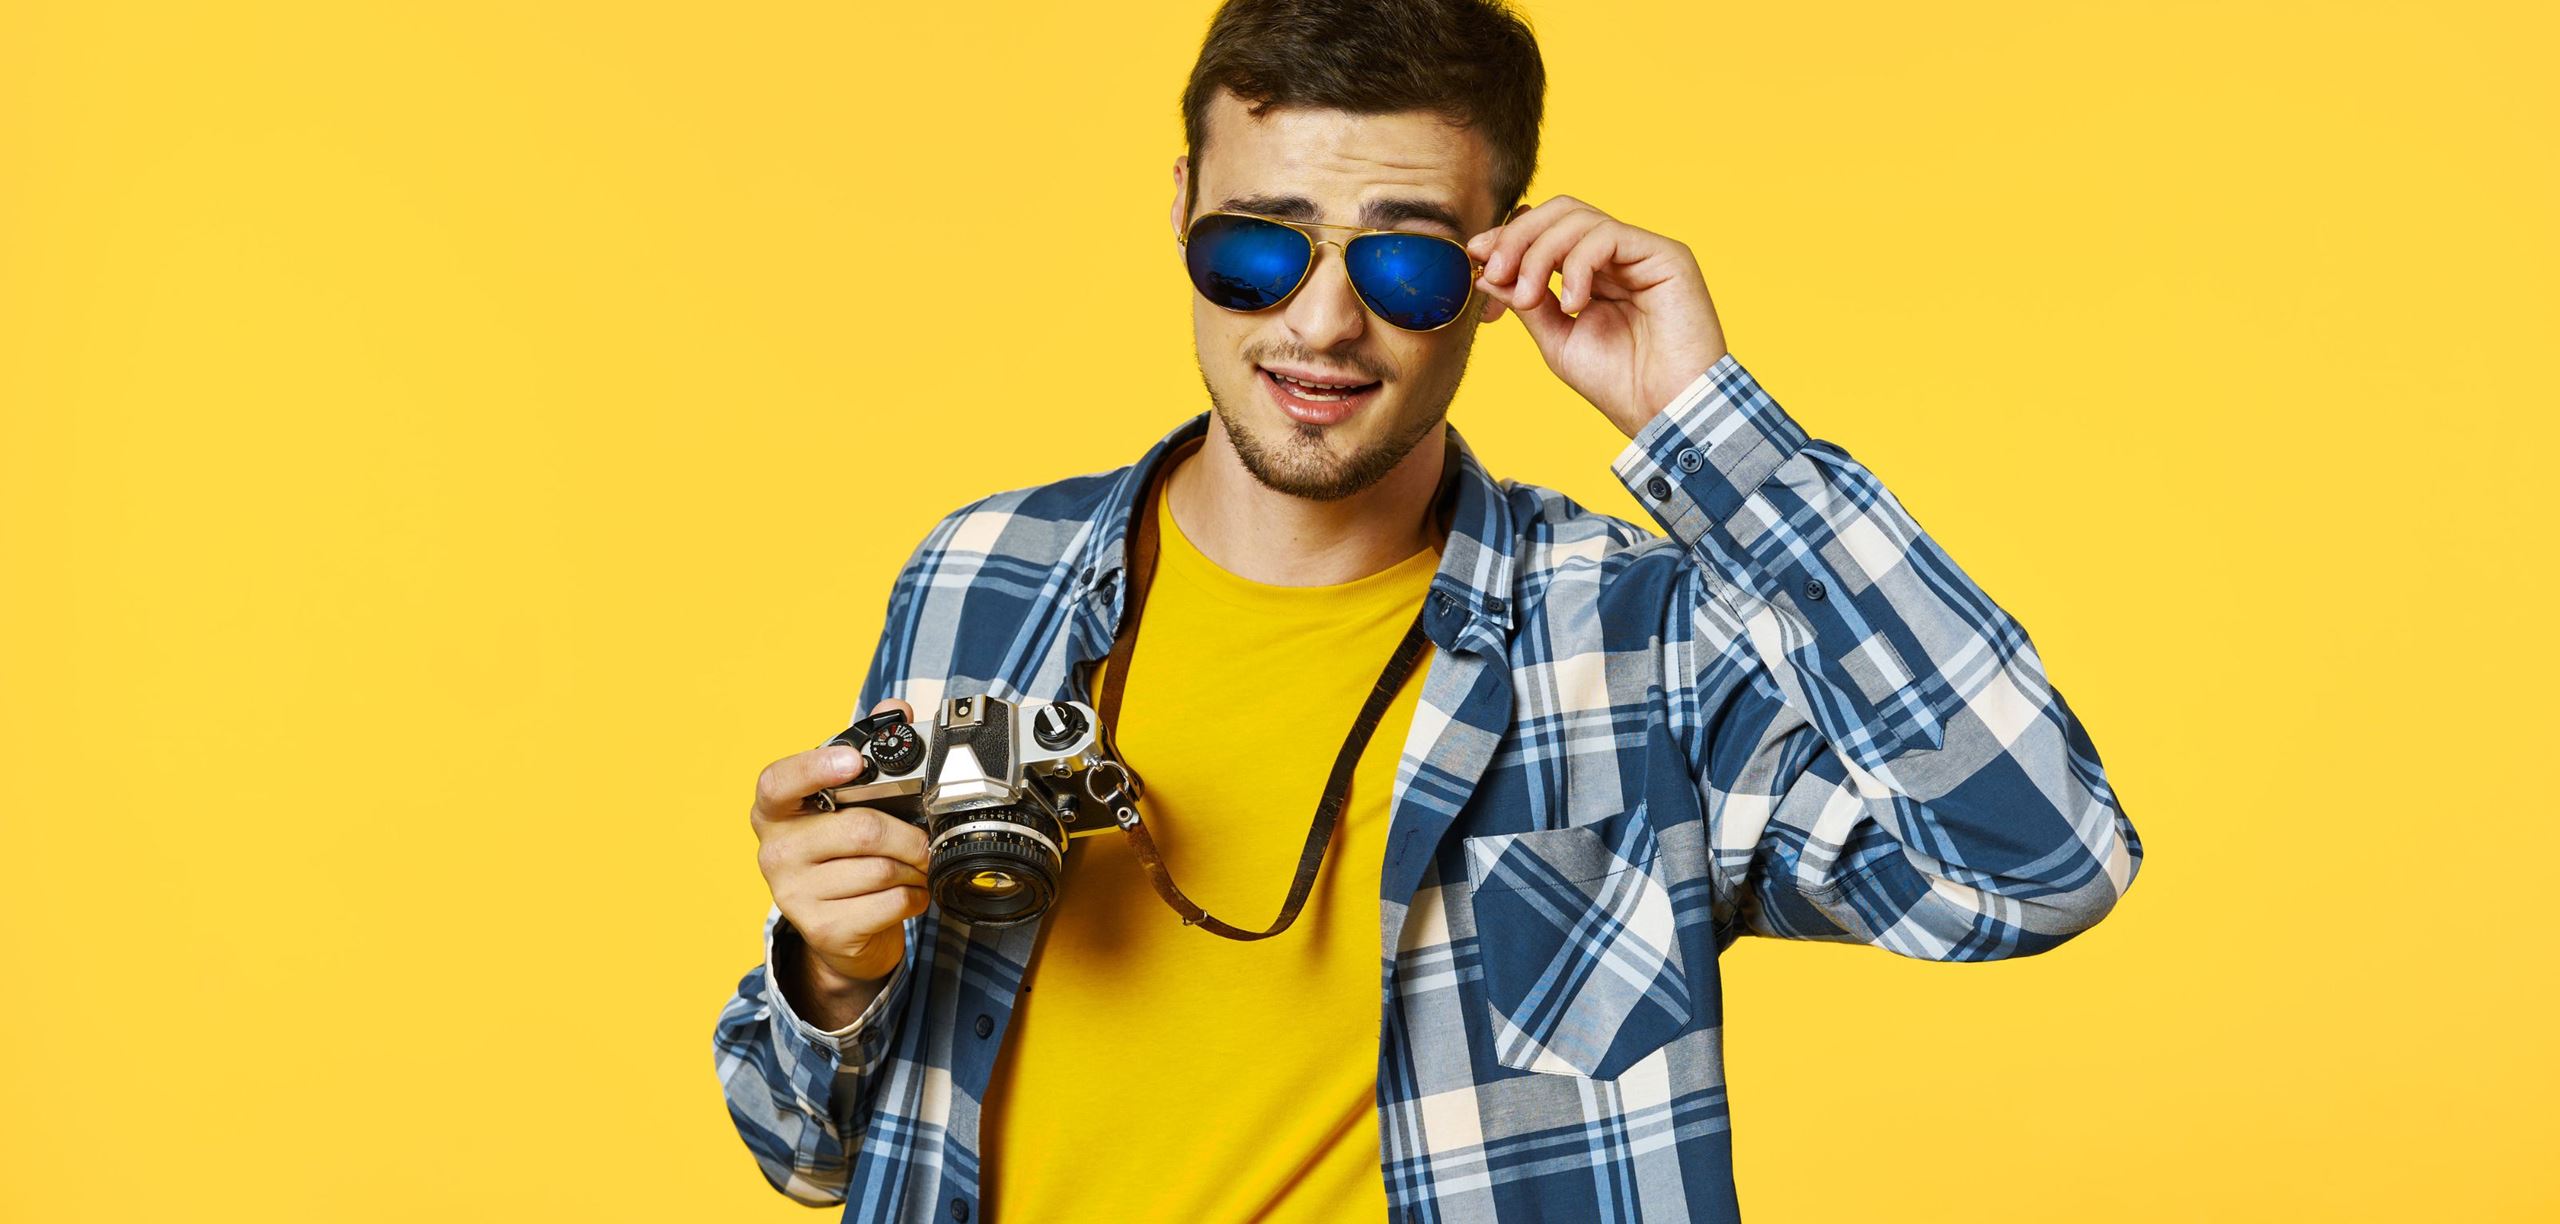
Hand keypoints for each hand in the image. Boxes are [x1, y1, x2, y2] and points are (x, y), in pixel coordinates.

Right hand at [750, 698, 929, 1020]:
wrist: (840, 931)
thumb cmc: (843, 854)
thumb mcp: (850, 802)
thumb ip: (869, 750)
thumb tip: (894, 710)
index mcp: (776, 810)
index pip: (779, 782)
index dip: (815, 768)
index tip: (853, 761)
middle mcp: (776, 851)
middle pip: (861, 829)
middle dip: (909, 834)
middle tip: (925, 838)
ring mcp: (794, 894)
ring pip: (882, 868)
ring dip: (914, 868)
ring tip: (914, 868)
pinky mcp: (823, 929)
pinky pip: (890, 903)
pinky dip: (914, 896)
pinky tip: (907, 893)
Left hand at [1467, 195, 1729, 438]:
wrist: (1666, 412)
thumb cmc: (1619, 383)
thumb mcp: (1556, 338)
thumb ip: (1526, 301)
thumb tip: (1486, 270)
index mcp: (1595, 272)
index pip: (1547, 231)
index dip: (1509, 238)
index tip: (1475, 258)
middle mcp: (1619, 255)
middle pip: (1560, 213)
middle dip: (1517, 238)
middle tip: (1494, 272)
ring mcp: (1642, 252)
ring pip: (1578, 218)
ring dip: (1539, 253)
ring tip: (1529, 298)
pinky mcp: (1666, 254)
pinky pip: (1607, 235)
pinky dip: (1577, 264)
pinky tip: (1573, 302)